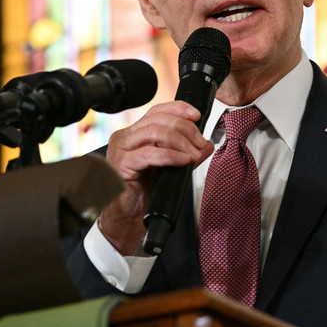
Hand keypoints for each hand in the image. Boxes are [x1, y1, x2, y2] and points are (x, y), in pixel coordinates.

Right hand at [99, 100, 213, 254]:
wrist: (129, 218)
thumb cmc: (145, 193)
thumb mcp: (171, 167)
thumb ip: (186, 152)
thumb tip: (206, 144)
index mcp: (134, 133)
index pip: (157, 110)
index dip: (178, 108)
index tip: (197, 116)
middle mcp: (124, 137)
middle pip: (158, 119)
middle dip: (185, 129)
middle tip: (199, 144)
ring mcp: (119, 150)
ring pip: (154, 132)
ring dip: (180, 142)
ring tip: (192, 155)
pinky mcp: (120, 165)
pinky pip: (149, 154)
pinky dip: (170, 156)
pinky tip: (183, 161)